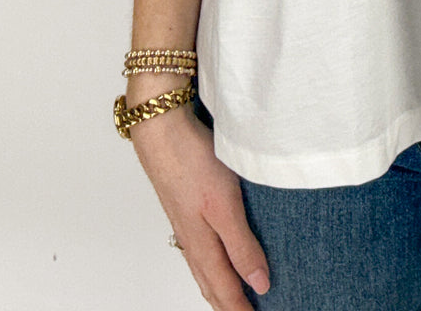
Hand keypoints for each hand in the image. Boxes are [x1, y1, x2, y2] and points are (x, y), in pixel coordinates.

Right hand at [129, 103, 270, 308]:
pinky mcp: (184, 204)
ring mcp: (185, 221)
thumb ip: (241, 245)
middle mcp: (190, 237)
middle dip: (227, 303)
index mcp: (201, 243)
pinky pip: (198, 246)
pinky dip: (210, 261)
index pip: (224, 287)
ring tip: (231, 295)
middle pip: (210, 282)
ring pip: (203, 265)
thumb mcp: (224, 205)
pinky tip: (214, 253)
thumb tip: (259, 284)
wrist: (161, 128)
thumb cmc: (191, 162)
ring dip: (218, 284)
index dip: (240, 308)